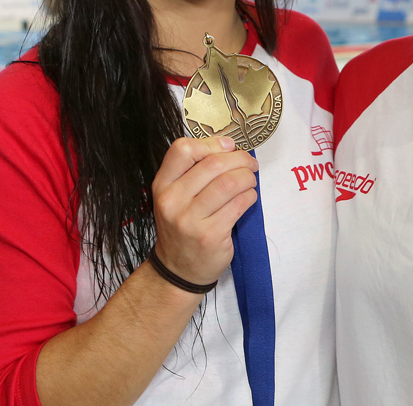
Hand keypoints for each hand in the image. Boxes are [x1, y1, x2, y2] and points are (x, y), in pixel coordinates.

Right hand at [151, 136, 258, 286]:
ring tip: (250, 181)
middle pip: (212, 164)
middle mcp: (172, 201)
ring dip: (247, 177)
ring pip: (228, 183)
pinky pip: (238, 204)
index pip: (182, 150)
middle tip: (249, 163)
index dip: (211, 143)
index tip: (228, 146)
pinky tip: (248, 198)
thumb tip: (228, 146)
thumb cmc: (182, 227)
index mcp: (162, 186)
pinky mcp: (210, 235)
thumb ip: (194, 171)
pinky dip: (250, 196)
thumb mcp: (175, 197)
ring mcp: (190, 220)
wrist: (178, 269)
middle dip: (239, 159)